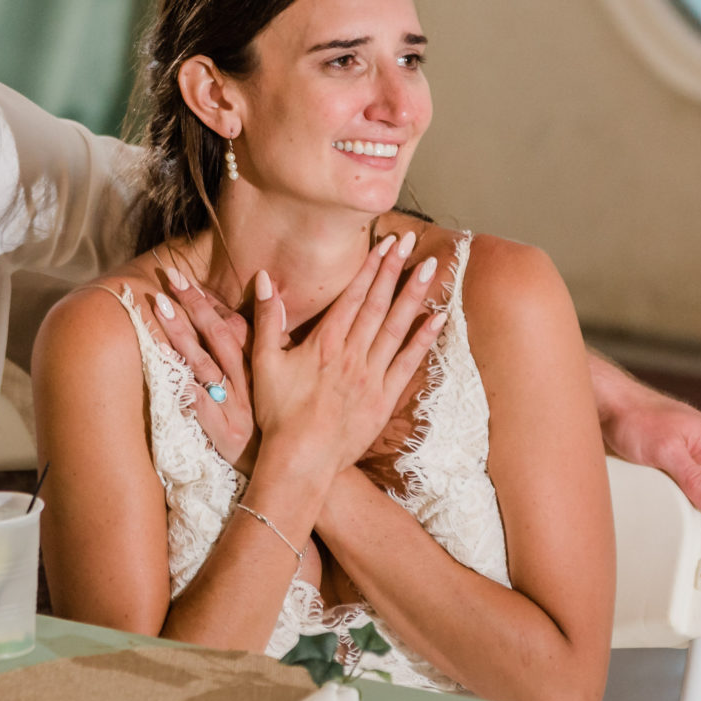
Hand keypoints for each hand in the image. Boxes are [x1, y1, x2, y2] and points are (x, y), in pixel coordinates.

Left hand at [144, 270, 254, 467]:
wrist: (289, 471)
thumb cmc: (271, 429)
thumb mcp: (268, 389)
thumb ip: (261, 352)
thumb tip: (252, 315)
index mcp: (255, 370)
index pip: (230, 326)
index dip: (204, 302)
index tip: (182, 278)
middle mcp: (244, 384)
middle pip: (217, 337)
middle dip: (193, 306)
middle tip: (168, 279)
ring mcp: (233, 408)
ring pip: (206, 365)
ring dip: (183, 335)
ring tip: (160, 307)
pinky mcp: (224, 435)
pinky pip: (204, 409)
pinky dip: (189, 390)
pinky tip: (172, 372)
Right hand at [248, 234, 446, 489]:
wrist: (301, 459)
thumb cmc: (278, 413)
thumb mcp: (263, 362)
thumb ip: (267, 319)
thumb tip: (264, 279)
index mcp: (324, 342)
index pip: (353, 295)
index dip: (371, 267)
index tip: (385, 243)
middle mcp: (352, 353)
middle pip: (377, 303)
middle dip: (394, 269)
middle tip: (410, 242)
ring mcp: (372, 376)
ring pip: (396, 327)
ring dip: (413, 294)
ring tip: (430, 267)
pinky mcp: (384, 398)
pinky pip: (408, 362)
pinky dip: (423, 339)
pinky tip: (437, 318)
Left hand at [602, 377, 700, 515]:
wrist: (610, 404)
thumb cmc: (636, 418)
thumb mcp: (666, 452)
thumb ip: (693, 479)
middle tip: (684, 519)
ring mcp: (695, 450)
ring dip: (689, 499)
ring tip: (670, 504)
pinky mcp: (678, 455)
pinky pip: (687, 481)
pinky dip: (677, 492)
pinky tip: (663, 494)